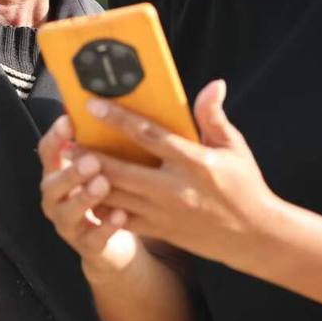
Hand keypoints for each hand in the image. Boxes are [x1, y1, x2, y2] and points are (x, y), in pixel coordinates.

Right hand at [37, 114, 143, 280]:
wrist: (109, 243)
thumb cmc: (106, 192)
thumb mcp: (99, 166)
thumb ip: (99, 141)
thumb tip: (113, 102)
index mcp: (58, 173)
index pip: (48, 152)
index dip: (55, 137)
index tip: (69, 120)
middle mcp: (56, 199)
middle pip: (52, 185)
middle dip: (71, 172)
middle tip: (92, 160)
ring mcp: (68, 224)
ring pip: (67, 213)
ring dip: (84, 198)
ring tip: (103, 184)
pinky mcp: (86, 246)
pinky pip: (92, 239)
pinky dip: (105, 227)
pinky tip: (120, 215)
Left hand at [80, 79, 283, 270]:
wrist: (254, 236)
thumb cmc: (244, 185)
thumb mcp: (233, 148)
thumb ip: (213, 117)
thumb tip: (213, 84)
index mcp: (194, 162)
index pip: (149, 136)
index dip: (119, 119)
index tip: (93, 105)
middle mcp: (175, 188)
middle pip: (123, 170)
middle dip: (91, 154)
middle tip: (68, 139)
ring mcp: (165, 213)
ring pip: (117, 196)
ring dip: (90, 181)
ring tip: (69, 165)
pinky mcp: (161, 230)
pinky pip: (123, 219)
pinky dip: (103, 207)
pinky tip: (86, 194)